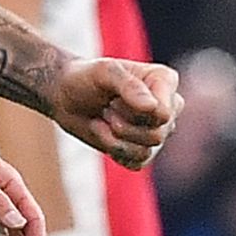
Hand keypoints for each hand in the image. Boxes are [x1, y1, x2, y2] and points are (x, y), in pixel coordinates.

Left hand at [52, 56, 180, 168]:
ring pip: (146, 151)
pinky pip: (137, 163)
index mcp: (166, 82)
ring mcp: (158, 128)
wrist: (66, 97)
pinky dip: (115, 152)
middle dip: (122, 126)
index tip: (114, 98)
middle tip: (106, 109)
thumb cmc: (86, 78)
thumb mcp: (104, 73)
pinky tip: (106, 135)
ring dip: (115, 139)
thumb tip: (152, 108)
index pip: (164, 113)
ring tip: (104, 119)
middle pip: (156, 135)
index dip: (134, 112)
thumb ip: (129, 86)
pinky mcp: (143, 148)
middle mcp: (169, 106)